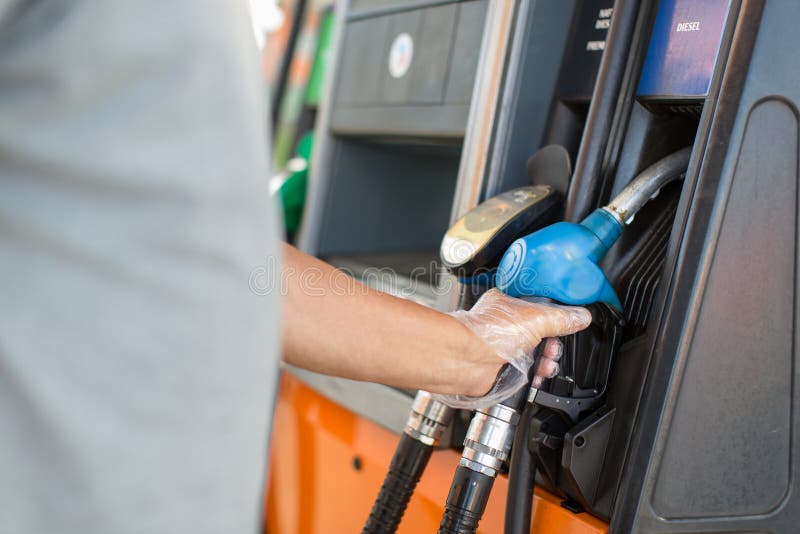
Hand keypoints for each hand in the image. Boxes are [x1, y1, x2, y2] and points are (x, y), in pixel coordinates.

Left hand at [435, 289, 591, 408]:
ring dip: (546, 362)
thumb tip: (582, 316)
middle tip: (553, 349)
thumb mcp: (536, 318)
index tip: (565, 329)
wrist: (467, 360)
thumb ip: (562, 318)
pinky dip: (535, 377)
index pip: (539, 310)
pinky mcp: (501, 369)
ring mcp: (502, 349)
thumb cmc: (489, 332)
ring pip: (534, 356)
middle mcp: (503, 326)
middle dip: (552, 346)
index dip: (555, 321)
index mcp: (508, 305)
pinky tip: (537, 376)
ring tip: (546, 365)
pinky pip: (526, 374)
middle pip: (540, 336)